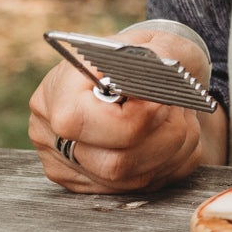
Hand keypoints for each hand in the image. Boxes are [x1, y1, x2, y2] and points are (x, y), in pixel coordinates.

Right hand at [29, 28, 211, 192]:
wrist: (160, 78)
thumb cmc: (154, 58)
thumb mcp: (158, 44)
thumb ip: (154, 62)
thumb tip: (150, 92)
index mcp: (57, 92)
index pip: (80, 124)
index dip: (134, 117)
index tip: (163, 100)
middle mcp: (52, 134)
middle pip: (113, 164)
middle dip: (164, 136)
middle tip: (177, 109)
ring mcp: (70, 166)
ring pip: (135, 180)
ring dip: (175, 147)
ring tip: (180, 117)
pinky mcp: (94, 186)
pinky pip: (148, 185)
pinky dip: (175, 161)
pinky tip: (172, 135)